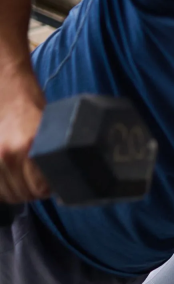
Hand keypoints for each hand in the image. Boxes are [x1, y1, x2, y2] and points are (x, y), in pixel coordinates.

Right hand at [0, 76, 48, 203]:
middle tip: (38, 182)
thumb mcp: (53, 132)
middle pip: (23, 194)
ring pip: (7, 193)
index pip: (40, 190)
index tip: (51, 185)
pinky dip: (2, 186)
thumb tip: (58, 185)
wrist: (7, 88)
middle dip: (33, 192)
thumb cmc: (34, 109)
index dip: (48, 190)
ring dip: (17, 191)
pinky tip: (10, 177)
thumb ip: (53, 158)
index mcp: (30, 149)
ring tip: (24, 179)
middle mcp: (8, 155)